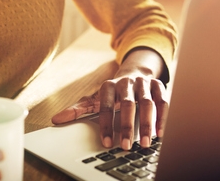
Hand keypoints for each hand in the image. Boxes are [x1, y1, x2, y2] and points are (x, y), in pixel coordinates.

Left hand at [52, 47, 168, 149]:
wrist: (135, 73)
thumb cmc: (114, 92)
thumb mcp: (96, 99)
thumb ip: (78, 110)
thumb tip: (56, 119)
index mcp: (109, 86)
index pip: (105, 106)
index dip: (106, 125)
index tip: (107, 143)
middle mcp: (126, 82)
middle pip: (127, 104)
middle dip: (127, 127)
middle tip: (126, 146)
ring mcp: (144, 83)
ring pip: (147, 103)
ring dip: (146, 124)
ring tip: (144, 143)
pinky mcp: (158, 85)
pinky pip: (163, 101)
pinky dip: (162, 117)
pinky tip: (159, 133)